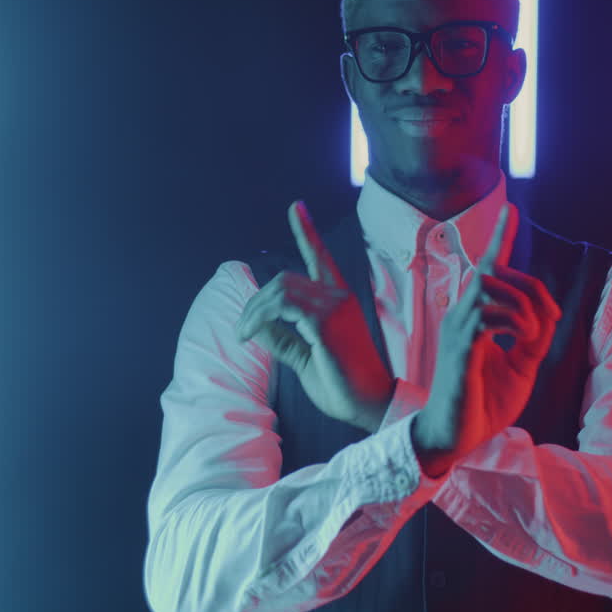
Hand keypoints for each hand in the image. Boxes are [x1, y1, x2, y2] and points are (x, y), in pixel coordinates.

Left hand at [235, 200, 393, 432]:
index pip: (320, 257)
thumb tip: (254, 323)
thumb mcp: (304, 356)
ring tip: (243, 335)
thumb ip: (282, 337)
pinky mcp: (326, 324)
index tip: (296, 206)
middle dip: (255, 303)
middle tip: (242, 331)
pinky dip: (260, 317)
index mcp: (339, 300)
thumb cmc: (341, 383)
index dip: (307, 231)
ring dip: (253, 311)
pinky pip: (283, 307)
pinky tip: (251, 335)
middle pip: (284, 280)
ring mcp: (334, 308)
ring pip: (280, 291)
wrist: (369, 404)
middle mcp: (339, 297)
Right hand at [414, 204, 563, 473]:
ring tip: (531, 338)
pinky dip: (515, 323)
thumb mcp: (521, 368)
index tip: (510, 210)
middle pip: (496, 272)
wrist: (456, 437)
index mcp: (473, 318)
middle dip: (531, 288)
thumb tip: (547, 316)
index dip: (499, 238)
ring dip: (523, 308)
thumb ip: (534, 339)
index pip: (487, 269)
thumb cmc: (483, 403)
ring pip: (492, 287)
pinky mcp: (460, 348)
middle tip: (546, 322)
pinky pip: (488, 316)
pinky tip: (522, 341)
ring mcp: (458, 329)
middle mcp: (461, 315)